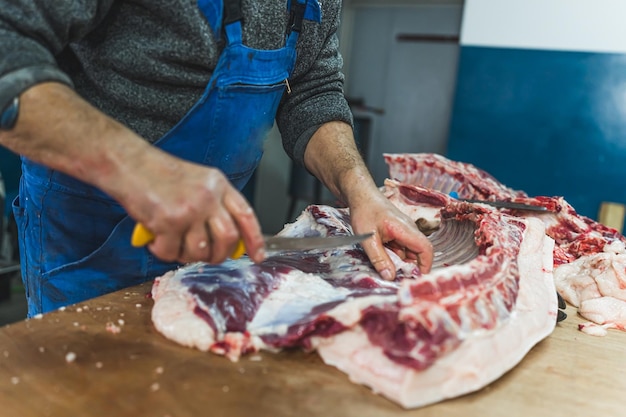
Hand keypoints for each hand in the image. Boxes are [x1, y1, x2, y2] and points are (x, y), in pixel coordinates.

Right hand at [2, 82, 265, 265]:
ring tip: (175, 245)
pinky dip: (162, 253)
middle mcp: (208, 197)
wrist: (128, 163)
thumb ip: (215, 205)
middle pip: (228, 239)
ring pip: (201, 250)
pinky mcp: (167, 221)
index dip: (255, 239)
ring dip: (187, 256)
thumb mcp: (198, 181)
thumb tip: (228, 240)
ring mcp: (189, 209)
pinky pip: (172, 253)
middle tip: (206, 257)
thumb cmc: (159, 174)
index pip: (246, 215)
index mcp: (219, 185)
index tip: (257, 256)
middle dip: (219, 255)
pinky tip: (156, 240)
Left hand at [350, 192, 432, 279]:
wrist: (360, 195)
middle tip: (396, 277)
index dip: (425, 265)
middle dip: (410, 266)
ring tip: (385, 266)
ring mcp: (404, 231)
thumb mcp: (368, 239)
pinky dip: (394, 255)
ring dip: (400, 261)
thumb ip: (379, 259)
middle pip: (418, 252)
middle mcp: (409, 230)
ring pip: (409, 252)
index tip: (416, 278)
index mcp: (405, 229)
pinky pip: (401, 248)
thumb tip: (390, 277)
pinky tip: (382, 256)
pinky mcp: (398, 232)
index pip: (426, 249)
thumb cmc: (364, 212)